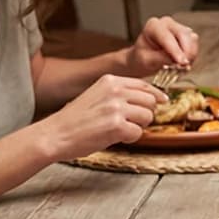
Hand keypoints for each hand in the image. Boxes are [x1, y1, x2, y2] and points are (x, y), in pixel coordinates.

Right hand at [39, 75, 165, 158]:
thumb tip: (148, 99)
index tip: (163, 100)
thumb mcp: (97, 95)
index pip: (144, 84)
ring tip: (119, 130)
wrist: (55, 134)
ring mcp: (116, 107)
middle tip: (130, 123)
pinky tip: (115, 137)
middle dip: (145, 114)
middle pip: (150, 100)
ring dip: (138, 127)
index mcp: (110, 81)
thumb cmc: (75, 120)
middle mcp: (115, 90)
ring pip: (148, 116)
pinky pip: (138, 133)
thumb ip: (119, 94)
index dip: (156, 94)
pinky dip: (130, 138)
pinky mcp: (117, 125)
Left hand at [128, 16, 199, 70]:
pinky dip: (192, 56)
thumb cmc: (143, 57)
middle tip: (185, 67)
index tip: (182, 62)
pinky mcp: (187, 36)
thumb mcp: (148, 61)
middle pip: (183, 34)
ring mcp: (178, 28)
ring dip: (190, 55)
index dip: (176, 50)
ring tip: (183, 68)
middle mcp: (167, 23)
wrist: (144, 58)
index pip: (167, 37)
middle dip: (186, 52)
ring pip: (192, 39)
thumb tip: (179, 61)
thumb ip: (162, 59)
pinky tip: (184, 64)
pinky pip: (194, 45)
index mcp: (153, 26)